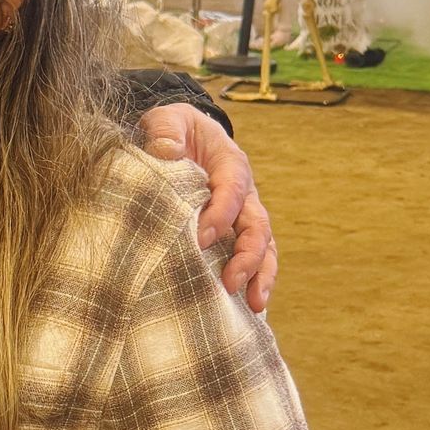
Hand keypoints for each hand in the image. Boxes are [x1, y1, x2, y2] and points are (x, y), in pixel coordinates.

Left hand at [137, 103, 277, 312]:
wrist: (177, 139)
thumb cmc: (172, 131)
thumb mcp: (166, 120)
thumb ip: (165, 132)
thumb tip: (167, 153)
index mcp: (230, 163)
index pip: (234, 188)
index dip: (222, 214)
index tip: (201, 238)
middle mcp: (244, 194)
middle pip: (257, 225)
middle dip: (248, 255)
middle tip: (231, 282)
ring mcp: (243, 217)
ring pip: (263, 247)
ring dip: (261, 276)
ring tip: (255, 304)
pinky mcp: (234, 236)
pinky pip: (252, 260)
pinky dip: (253, 282)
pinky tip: (248, 309)